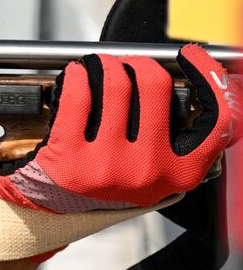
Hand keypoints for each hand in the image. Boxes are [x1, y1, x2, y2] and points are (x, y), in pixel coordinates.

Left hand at [0, 45, 236, 214]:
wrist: (52, 213)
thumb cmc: (104, 185)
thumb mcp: (154, 171)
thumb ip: (175, 137)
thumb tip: (184, 81)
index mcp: (180, 173)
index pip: (217, 119)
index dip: (211, 78)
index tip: (192, 56)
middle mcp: (148, 171)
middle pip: (155, 88)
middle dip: (139, 64)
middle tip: (127, 64)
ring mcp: (108, 164)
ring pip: (116, 86)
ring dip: (105, 66)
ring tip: (99, 67)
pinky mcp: (70, 156)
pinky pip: (78, 96)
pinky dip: (77, 77)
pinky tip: (76, 75)